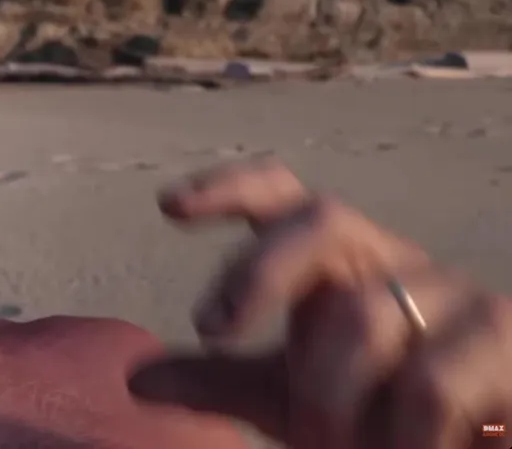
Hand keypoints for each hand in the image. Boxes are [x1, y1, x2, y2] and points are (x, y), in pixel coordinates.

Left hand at [128, 159, 511, 448]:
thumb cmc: (381, 417)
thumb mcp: (291, 400)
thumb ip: (222, 382)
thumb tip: (136, 378)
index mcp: (341, 266)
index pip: (286, 198)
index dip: (230, 186)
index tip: (167, 206)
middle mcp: (398, 261)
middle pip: (323, 221)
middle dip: (261, 274)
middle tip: (218, 334)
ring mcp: (462, 296)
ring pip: (368, 317)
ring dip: (333, 397)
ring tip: (342, 446)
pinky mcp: (510, 341)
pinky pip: (432, 385)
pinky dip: (403, 437)